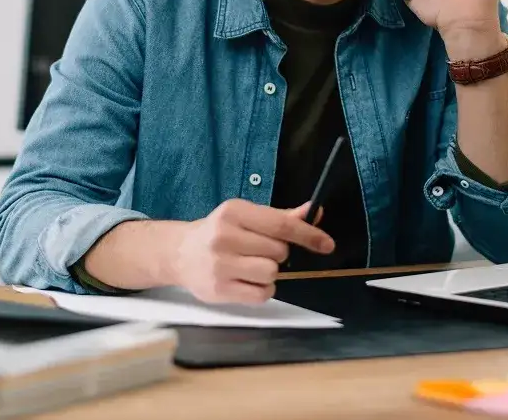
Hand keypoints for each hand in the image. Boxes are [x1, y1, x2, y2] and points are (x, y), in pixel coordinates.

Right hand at [172, 199, 333, 303]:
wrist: (180, 254)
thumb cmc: (220, 232)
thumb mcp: (246, 217)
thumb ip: (280, 217)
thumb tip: (315, 212)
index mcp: (233, 212)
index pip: (281, 225)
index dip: (308, 235)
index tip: (327, 244)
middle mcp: (224, 236)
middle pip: (279, 251)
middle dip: (279, 253)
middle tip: (260, 250)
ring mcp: (220, 265)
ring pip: (271, 273)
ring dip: (270, 272)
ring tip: (252, 266)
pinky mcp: (218, 290)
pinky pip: (261, 294)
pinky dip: (262, 289)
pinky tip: (246, 280)